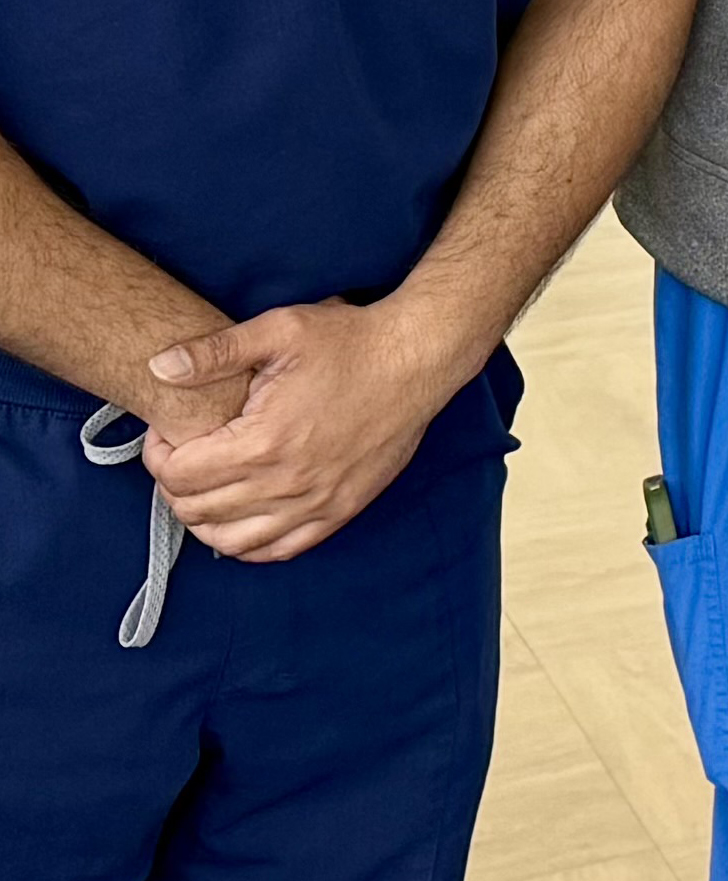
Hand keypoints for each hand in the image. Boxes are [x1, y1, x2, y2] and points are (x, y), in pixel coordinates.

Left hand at [138, 297, 471, 561]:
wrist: (417, 359)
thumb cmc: (350, 343)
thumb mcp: (279, 330)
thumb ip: (214, 352)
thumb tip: (159, 367)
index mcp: (263, 442)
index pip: (178, 475)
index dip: (157, 455)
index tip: (167, 434)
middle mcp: (287, 482)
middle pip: (196, 511)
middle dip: (175, 485)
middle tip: (183, 456)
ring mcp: (317, 502)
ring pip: (231, 542)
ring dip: (205, 519)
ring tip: (207, 487)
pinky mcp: (341, 510)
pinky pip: (279, 550)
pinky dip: (248, 543)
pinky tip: (242, 516)